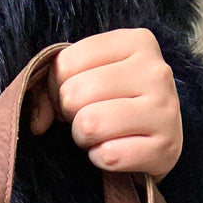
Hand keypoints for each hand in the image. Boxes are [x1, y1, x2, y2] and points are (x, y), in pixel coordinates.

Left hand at [28, 28, 182, 184]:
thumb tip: (36, 122)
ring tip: (100, 136)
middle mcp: (155, 71)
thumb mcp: (91, 78)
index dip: (58, 88)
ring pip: (90, 124)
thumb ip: (53, 87)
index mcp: (137, 42)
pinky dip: (100, 160)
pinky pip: (109, 156)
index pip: (66, 63)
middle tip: (88, 120)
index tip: (76, 99)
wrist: (160, 141)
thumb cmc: (118, 105)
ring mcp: (164, 110)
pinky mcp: (166, 148)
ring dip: (84, 138)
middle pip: (75, 94)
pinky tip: (113, 152)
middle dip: (72, 115)